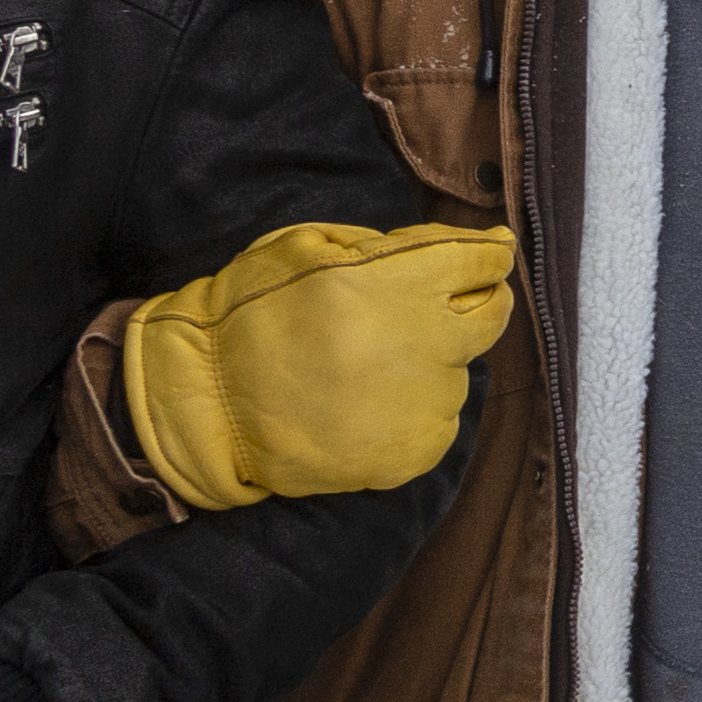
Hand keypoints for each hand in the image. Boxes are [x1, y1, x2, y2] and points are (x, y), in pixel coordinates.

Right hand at [119, 220, 516, 508]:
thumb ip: (387, 246)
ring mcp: (423, 405)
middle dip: (477, 302)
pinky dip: (414, 411)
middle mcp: (425, 343)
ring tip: (366, 367)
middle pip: (494, 315)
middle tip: (438, 305)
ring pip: (459, 373)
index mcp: (398, 283)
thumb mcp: (307, 247)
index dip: (486, 254)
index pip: (484, 260)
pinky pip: (438, 423)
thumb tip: (457, 248)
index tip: (484, 254)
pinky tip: (364, 404)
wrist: (208, 405)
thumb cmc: (250, 315)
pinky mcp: (413, 455)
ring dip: (431, 363)